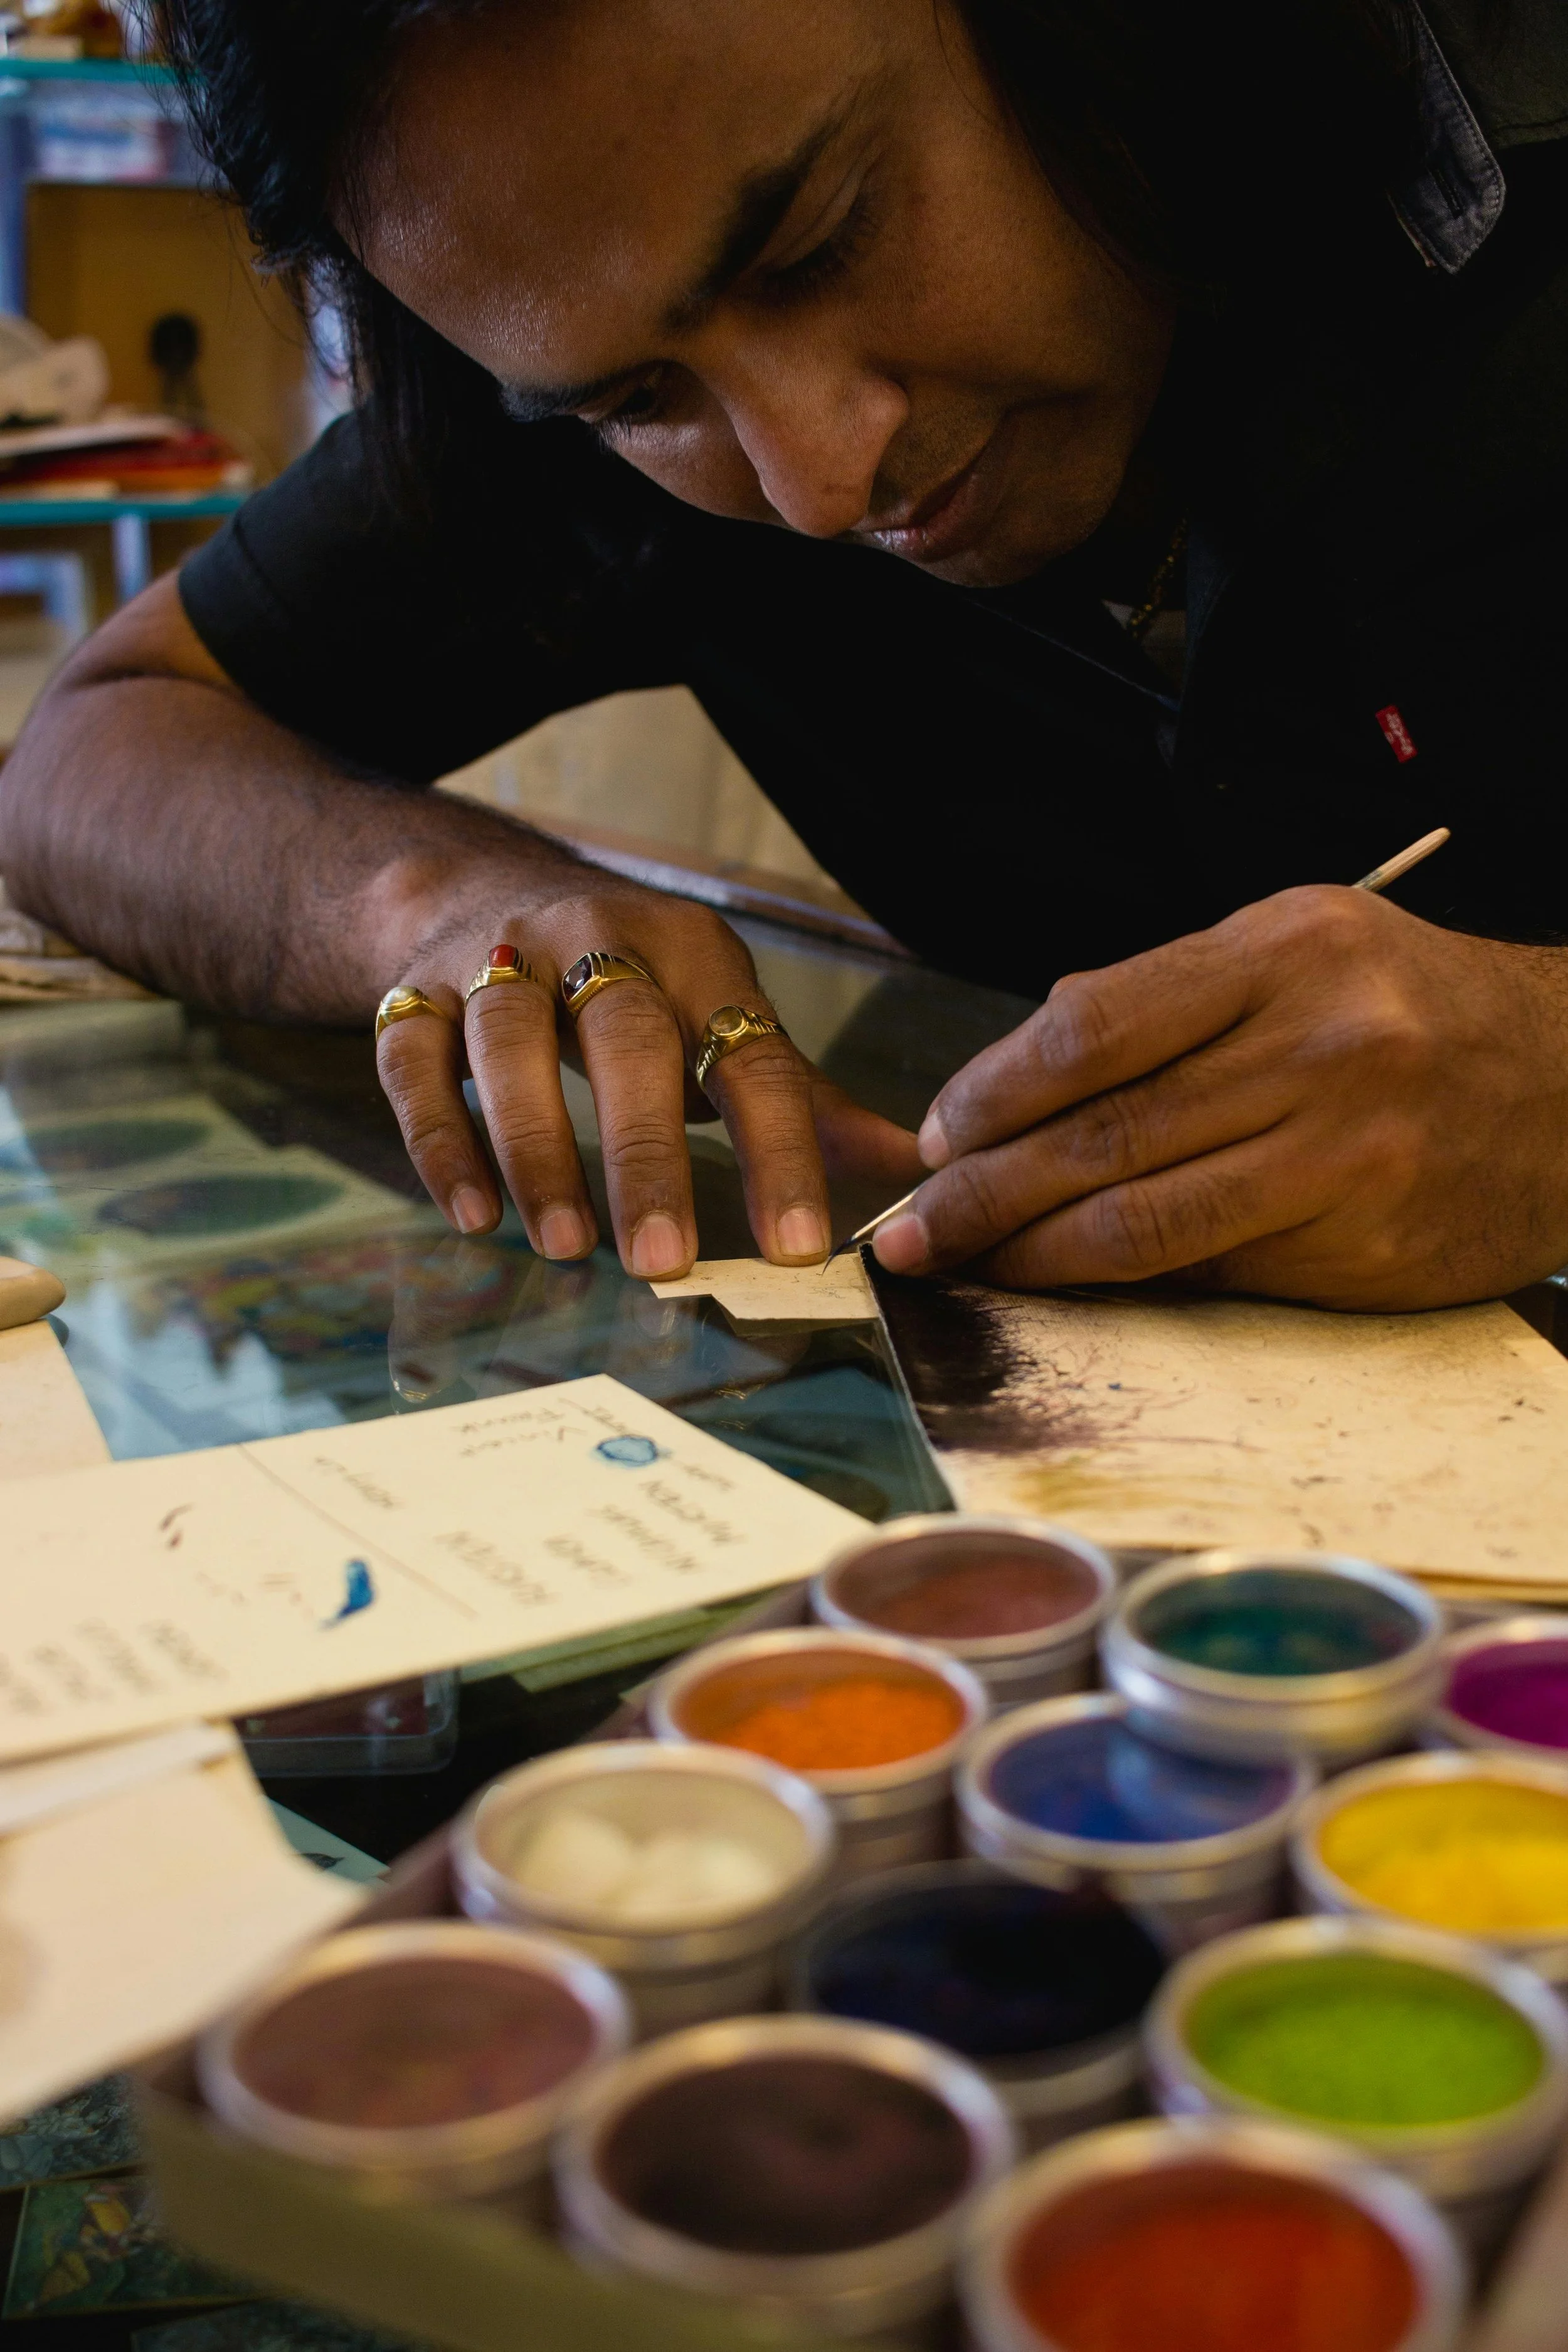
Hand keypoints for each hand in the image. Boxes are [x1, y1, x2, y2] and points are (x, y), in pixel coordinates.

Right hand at [375, 863, 919, 1277]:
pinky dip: (441, 1138)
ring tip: (565, 1247)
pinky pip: (413, 1059)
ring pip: (508, 1039)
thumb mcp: (721, 1014)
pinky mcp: (416, 989)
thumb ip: (805, 1101)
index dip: (779, 1153)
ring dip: (536, 1147)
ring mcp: (499, 959)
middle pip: (625, 1037)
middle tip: (661, 1262)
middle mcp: (598, 941)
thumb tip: (917, 1172)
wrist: (475, 887)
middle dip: (645, 1153)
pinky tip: (475, 1215)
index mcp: (697, 958)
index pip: (753, 1057)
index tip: (796, 1249)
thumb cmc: (629, 983)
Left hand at [870, 886, 1567, 1309]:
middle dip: (986, 1188)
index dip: (995, 1090)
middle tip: (911, 1227)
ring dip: (1033, 1252)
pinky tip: (1069, 1283)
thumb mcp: (1305, 956)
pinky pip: (1214, 1267)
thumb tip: (1019, 1072)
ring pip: (1146, 1217)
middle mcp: (1319, 1044)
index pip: (1096, 1025)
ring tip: (962, 1264)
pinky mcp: (1365, 1242)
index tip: (936, 1135)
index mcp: (1287, 950)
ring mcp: (1347, 1150)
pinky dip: (1126, 1281)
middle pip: (1105, 1130)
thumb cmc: (1416, 1016)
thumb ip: (1170, 1004)